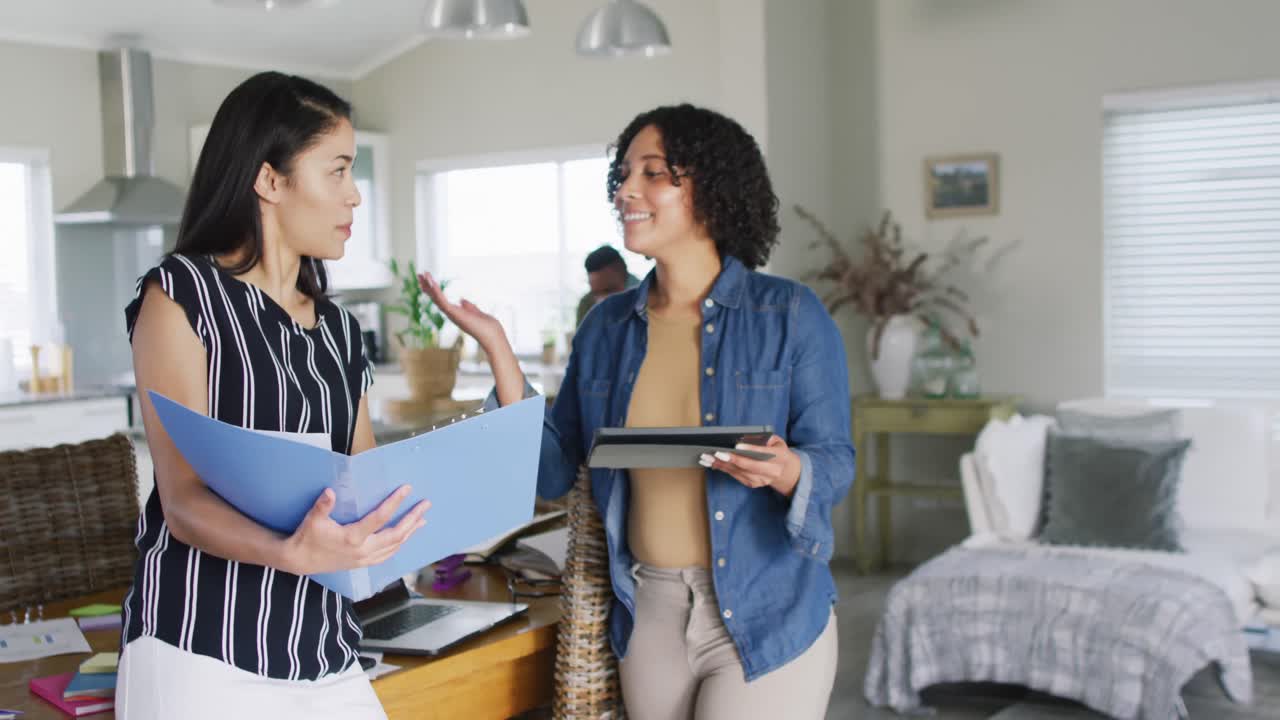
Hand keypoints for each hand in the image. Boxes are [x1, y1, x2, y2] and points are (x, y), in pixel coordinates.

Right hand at [283, 485, 429, 575]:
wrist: (299, 561)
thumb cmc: (307, 537)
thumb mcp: (313, 520)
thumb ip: (322, 506)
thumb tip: (330, 491)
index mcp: (353, 537)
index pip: (380, 518)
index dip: (395, 503)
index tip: (407, 489)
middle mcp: (363, 550)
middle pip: (395, 534)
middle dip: (412, 519)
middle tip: (426, 505)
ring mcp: (365, 559)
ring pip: (394, 546)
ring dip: (410, 532)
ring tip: (422, 520)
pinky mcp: (363, 564)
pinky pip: (387, 555)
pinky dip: (399, 545)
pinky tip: (405, 537)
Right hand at [418, 271, 506, 351]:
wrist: (493, 335)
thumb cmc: (487, 326)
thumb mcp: (476, 312)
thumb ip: (468, 306)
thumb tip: (462, 300)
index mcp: (456, 313)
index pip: (441, 300)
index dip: (433, 290)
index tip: (428, 280)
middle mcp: (451, 314)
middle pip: (435, 298)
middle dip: (427, 286)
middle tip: (419, 275)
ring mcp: (451, 314)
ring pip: (436, 298)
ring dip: (429, 286)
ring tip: (422, 274)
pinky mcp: (453, 313)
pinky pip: (441, 300)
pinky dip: (436, 290)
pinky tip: (431, 281)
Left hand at [699, 435, 802, 497]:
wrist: (785, 471)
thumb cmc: (778, 451)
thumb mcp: (776, 440)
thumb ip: (763, 437)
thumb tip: (743, 437)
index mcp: (780, 457)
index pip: (764, 453)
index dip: (750, 450)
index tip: (737, 446)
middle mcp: (772, 471)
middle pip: (749, 466)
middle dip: (732, 459)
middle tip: (717, 453)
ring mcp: (762, 480)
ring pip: (739, 472)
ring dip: (722, 465)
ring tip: (707, 457)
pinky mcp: (753, 484)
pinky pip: (736, 476)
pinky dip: (723, 469)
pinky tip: (712, 463)